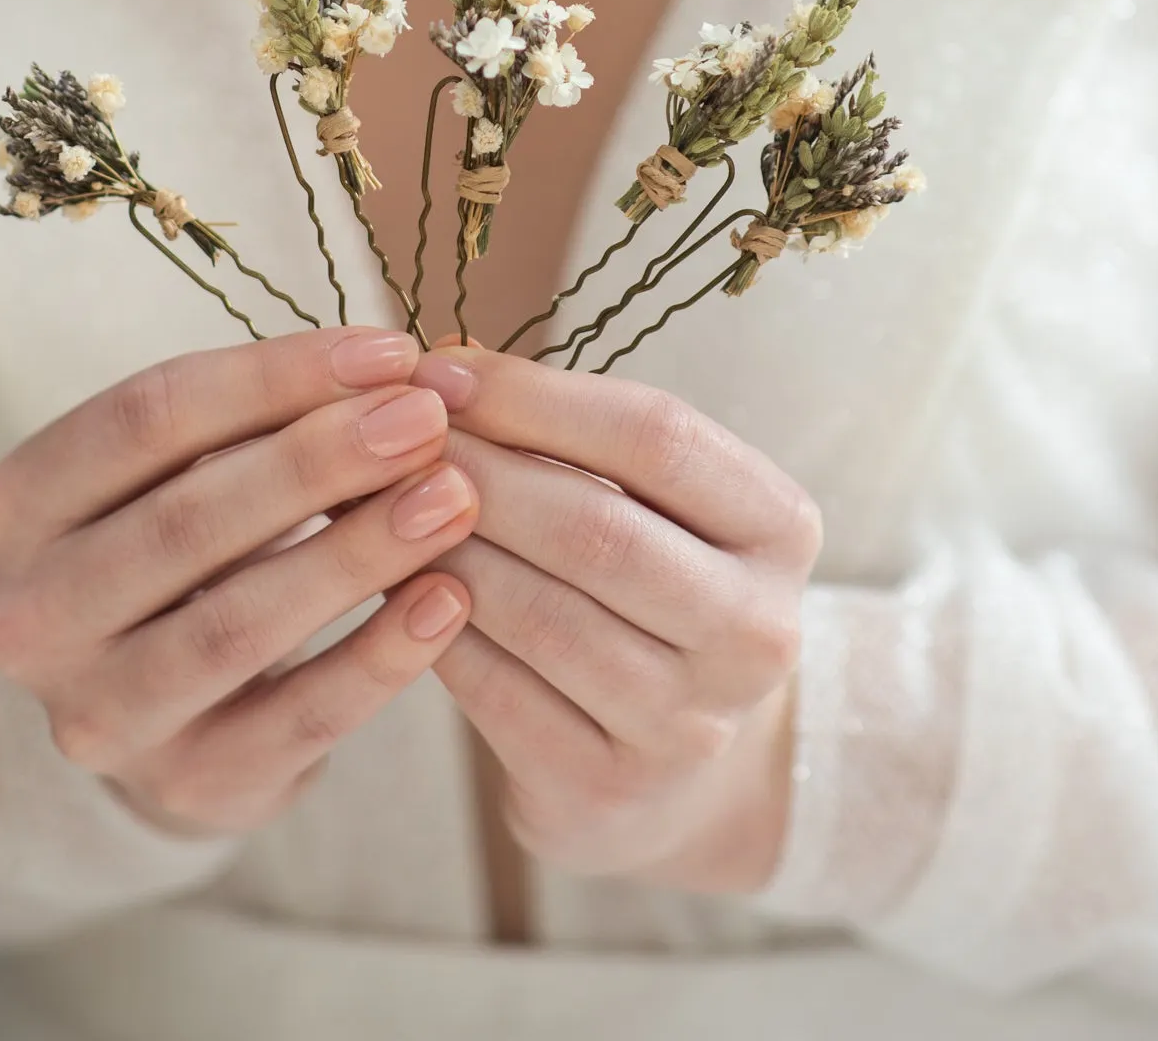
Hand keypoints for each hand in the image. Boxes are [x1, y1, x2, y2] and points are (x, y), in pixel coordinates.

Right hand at [0, 326, 481, 836]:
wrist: (162, 712)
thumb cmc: (184, 549)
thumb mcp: (180, 472)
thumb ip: (261, 422)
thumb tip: (393, 374)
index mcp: (14, 507)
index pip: (146, 418)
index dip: (275, 377)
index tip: (389, 350)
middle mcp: (28, 617)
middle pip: (185, 522)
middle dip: (320, 462)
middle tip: (428, 421)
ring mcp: (97, 713)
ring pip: (235, 626)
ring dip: (357, 554)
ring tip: (453, 499)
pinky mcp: (184, 783)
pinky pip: (296, 718)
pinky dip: (379, 656)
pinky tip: (448, 600)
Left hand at [420, 347, 822, 891]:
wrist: (680, 772)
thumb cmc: (649, 590)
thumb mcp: (656, 504)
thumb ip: (573, 436)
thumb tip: (441, 366)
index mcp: (782, 530)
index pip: (659, 437)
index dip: (537, 397)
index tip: (441, 368)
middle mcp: (756, 632)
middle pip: (597, 528)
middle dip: (478, 471)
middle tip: (391, 437)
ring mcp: (688, 724)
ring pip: (539, 614)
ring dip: (442, 549)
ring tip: (375, 503)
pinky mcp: (608, 789)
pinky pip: (496, 690)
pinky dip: (430, 627)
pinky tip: (388, 585)